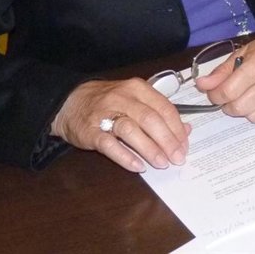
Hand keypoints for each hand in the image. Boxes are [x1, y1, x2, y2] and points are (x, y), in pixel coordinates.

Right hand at [51, 78, 190, 172]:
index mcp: (138, 89)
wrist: (69, 102)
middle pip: (151, 119)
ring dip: (150, 149)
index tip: (185, 146)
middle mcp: (123, 98)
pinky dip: (125, 156)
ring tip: (162, 163)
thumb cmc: (109, 102)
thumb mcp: (136, 99)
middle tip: (178, 158)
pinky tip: (138, 166)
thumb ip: (160, 113)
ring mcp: (105, 114)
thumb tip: (186, 130)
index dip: (177, 128)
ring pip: (132, 130)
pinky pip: (110, 145)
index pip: (165, 108)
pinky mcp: (90, 131)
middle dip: (167, 141)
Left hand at [194, 31, 254, 123]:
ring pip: (253, 116)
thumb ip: (222, 71)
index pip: (228, 91)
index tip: (215, 93)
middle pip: (239, 107)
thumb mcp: (243, 53)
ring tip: (250, 96)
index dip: (216, 95)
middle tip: (232, 95)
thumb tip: (201, 85)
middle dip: (229, 105)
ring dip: (246, 110)